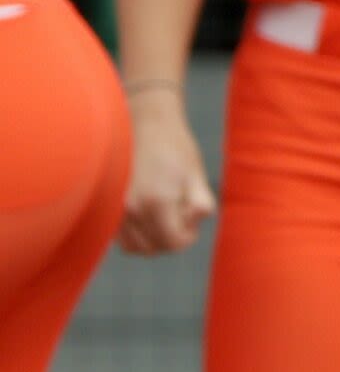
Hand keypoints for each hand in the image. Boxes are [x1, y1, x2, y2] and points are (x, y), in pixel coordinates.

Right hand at [118, 89, 215, 255]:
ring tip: (164, 215)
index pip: (172, 243)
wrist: (144, 122)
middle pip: (152, 249)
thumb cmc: (175, 147)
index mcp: (156, 202)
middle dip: (170, 239)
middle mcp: (130, 209)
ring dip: (151, 240)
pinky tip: (148, 213)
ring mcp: (114, 209)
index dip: (187, 238)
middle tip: (180, 216)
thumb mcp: (195, 174)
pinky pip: (119, 236)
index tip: (192, 223)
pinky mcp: (106, 206)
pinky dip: (135, 234)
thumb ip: (199, 204)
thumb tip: (192, 223)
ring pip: (133, 246)